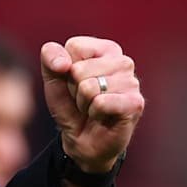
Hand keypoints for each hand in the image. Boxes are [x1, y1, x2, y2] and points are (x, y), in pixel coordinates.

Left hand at [40, 37, 142, 172]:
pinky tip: (103, 116)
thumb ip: (50, 56)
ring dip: (84, 103)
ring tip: (93, 108)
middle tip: (84, 99)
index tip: (74, 82)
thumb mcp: (53, 78)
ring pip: (89, 87)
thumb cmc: (70, 104)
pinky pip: (101, 103)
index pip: (75, 47)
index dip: (65, 69)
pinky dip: (94, 113)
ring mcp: (132, 82)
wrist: (81, 139)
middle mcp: (123, 61)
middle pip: (79, 69)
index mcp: (105, 49)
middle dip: (74, 89)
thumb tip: (63, 64)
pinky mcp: (136, 103)